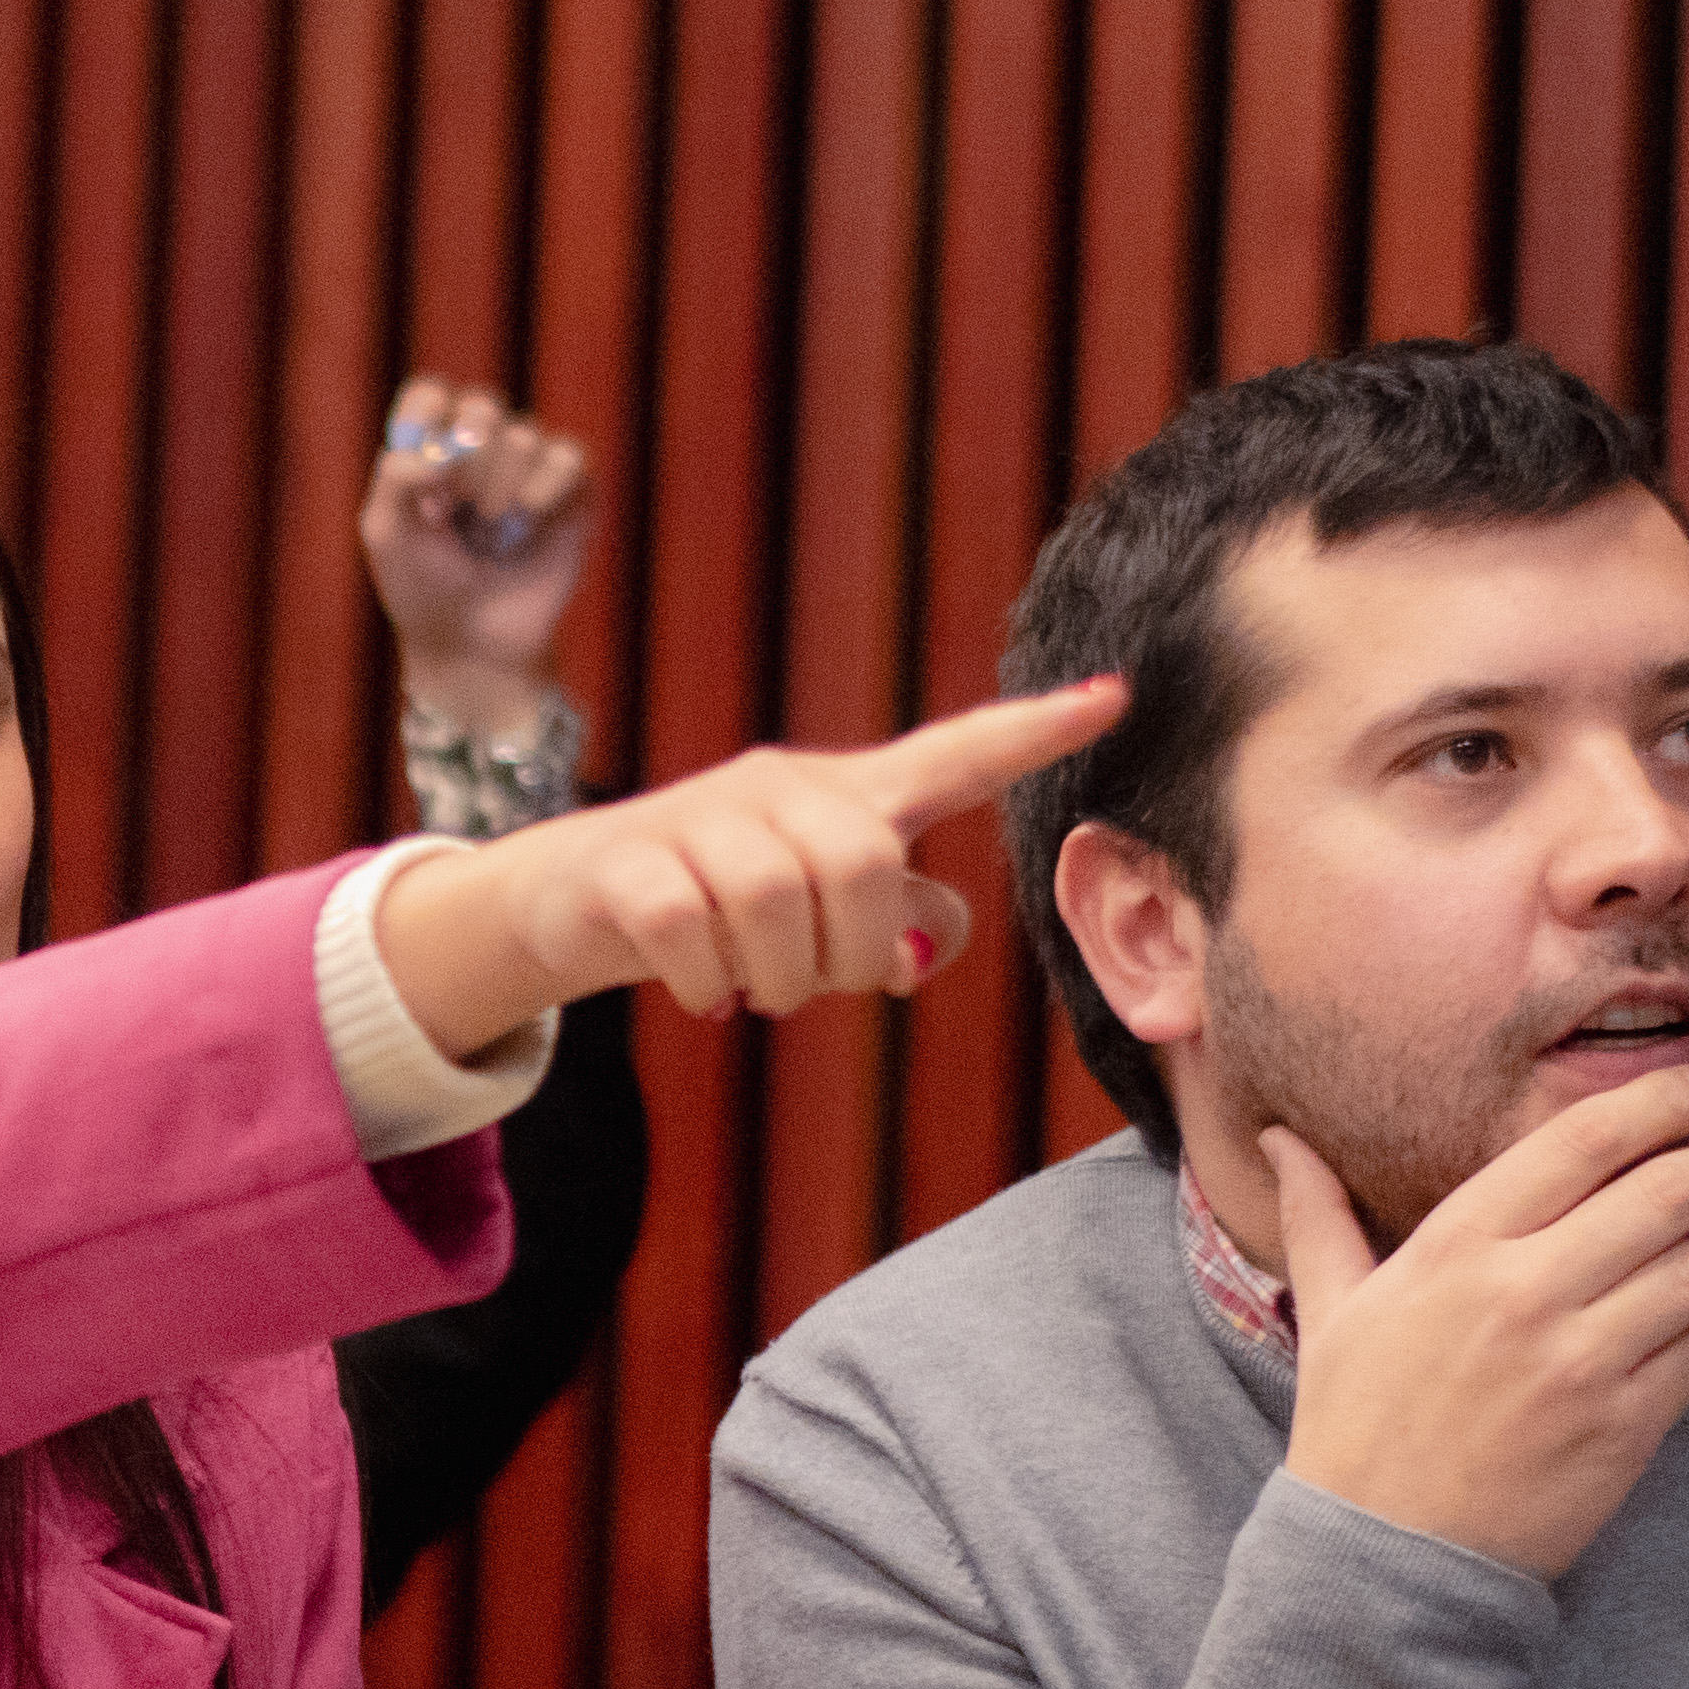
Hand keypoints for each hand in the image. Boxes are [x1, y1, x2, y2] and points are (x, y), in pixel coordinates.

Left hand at [359, 375, 594, 740]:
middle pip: (482, 407)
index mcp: (430, 447)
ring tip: (488, 536)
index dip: (427, 418)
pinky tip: (526, 523)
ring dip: (498, 492)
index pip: (432, 396)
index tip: (422, 464)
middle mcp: (482, 447)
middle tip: (454, 508)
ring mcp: (530, 466)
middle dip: (465, 460)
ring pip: (523, 437)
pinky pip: (568, 457)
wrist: (473, 645)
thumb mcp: (385, 532)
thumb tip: (439, 448)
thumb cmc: (421, 587)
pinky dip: (544, 489)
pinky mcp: (574, 489)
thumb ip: (396, 475)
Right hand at [366, 676, 1126, 1054]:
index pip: (953, 757)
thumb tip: (921, 946)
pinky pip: (691, 935)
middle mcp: (780, 788)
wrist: (573, 899)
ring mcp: (699, 818)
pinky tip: (702, 990)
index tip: (1116, 697)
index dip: (1032, 734)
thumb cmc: (725, 909)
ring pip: (774, 901)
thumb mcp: (820, 915)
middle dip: (849, 950)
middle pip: (861, 864)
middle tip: (814, 982)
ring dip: (775, 978)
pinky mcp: (628, 860)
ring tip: (753, 989)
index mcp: (846, 797)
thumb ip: (898, 919)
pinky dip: (708, 986)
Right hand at [1269, 1061, 1688, 1579]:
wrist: (1384, 1559)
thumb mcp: (1331, 1311)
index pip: (1581, 1142)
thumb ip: (1318, 1215)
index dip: (1658, 1100)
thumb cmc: (1355, 1426)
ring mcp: (1580, 1362)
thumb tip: (1279, 1138)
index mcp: (1455, 1248)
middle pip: (1663, 1193)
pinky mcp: (1624, 1427)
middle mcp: (1523, 1293)